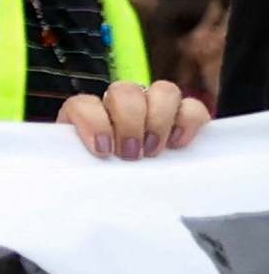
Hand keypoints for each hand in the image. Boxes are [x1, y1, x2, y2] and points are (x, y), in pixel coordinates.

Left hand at [59, 78, 213, 160]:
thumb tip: (80, 175)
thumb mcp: (86, 169)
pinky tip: (178, 143)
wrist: (123, 183)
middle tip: (131, 153)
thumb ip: (81, 164)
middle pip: (125, 91)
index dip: (94, 122)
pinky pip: (193, 106)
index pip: (83, 104)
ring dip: (159, 120)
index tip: (104, 150)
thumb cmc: (101, 174)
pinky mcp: (183, 114)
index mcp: (87, 114)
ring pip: (163, 90)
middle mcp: (121, 103)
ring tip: (154, 150)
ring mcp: (154, 104)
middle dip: (130, 122)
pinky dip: (188, 122)